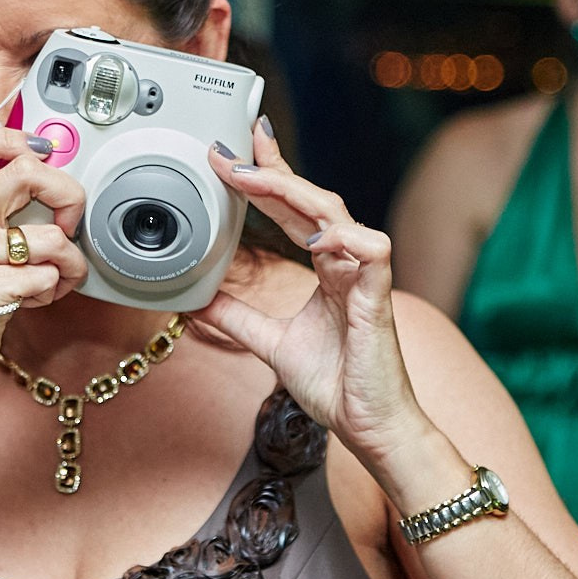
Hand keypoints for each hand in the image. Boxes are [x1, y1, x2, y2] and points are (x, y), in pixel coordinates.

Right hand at [0, 123, 88, 396]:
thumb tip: (42, 162)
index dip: (9, 130)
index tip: (41, 149)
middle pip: (26, 169)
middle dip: (68, 194)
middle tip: (67, 221)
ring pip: (51, 236)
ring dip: (69, 263)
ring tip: (53, 276)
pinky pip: (46, 277)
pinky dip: (52, 291)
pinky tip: (32, 298)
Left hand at [190, 119, 429, 474]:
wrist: (368, 426)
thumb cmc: (337, 383)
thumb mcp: (271, 344)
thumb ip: (238, 317)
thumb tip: (198, 301)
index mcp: (327, 267)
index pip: (295, 210)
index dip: (267, 179)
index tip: (232, 156)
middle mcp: (347, 263)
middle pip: (312, 199)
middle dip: (273, 171)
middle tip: (232, 152)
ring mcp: (365, 276)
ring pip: (336, 214)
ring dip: (296, 193)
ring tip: (255, 180)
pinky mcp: (379, 297)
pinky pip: (371, 251)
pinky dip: (343, 238)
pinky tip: (313, 238)